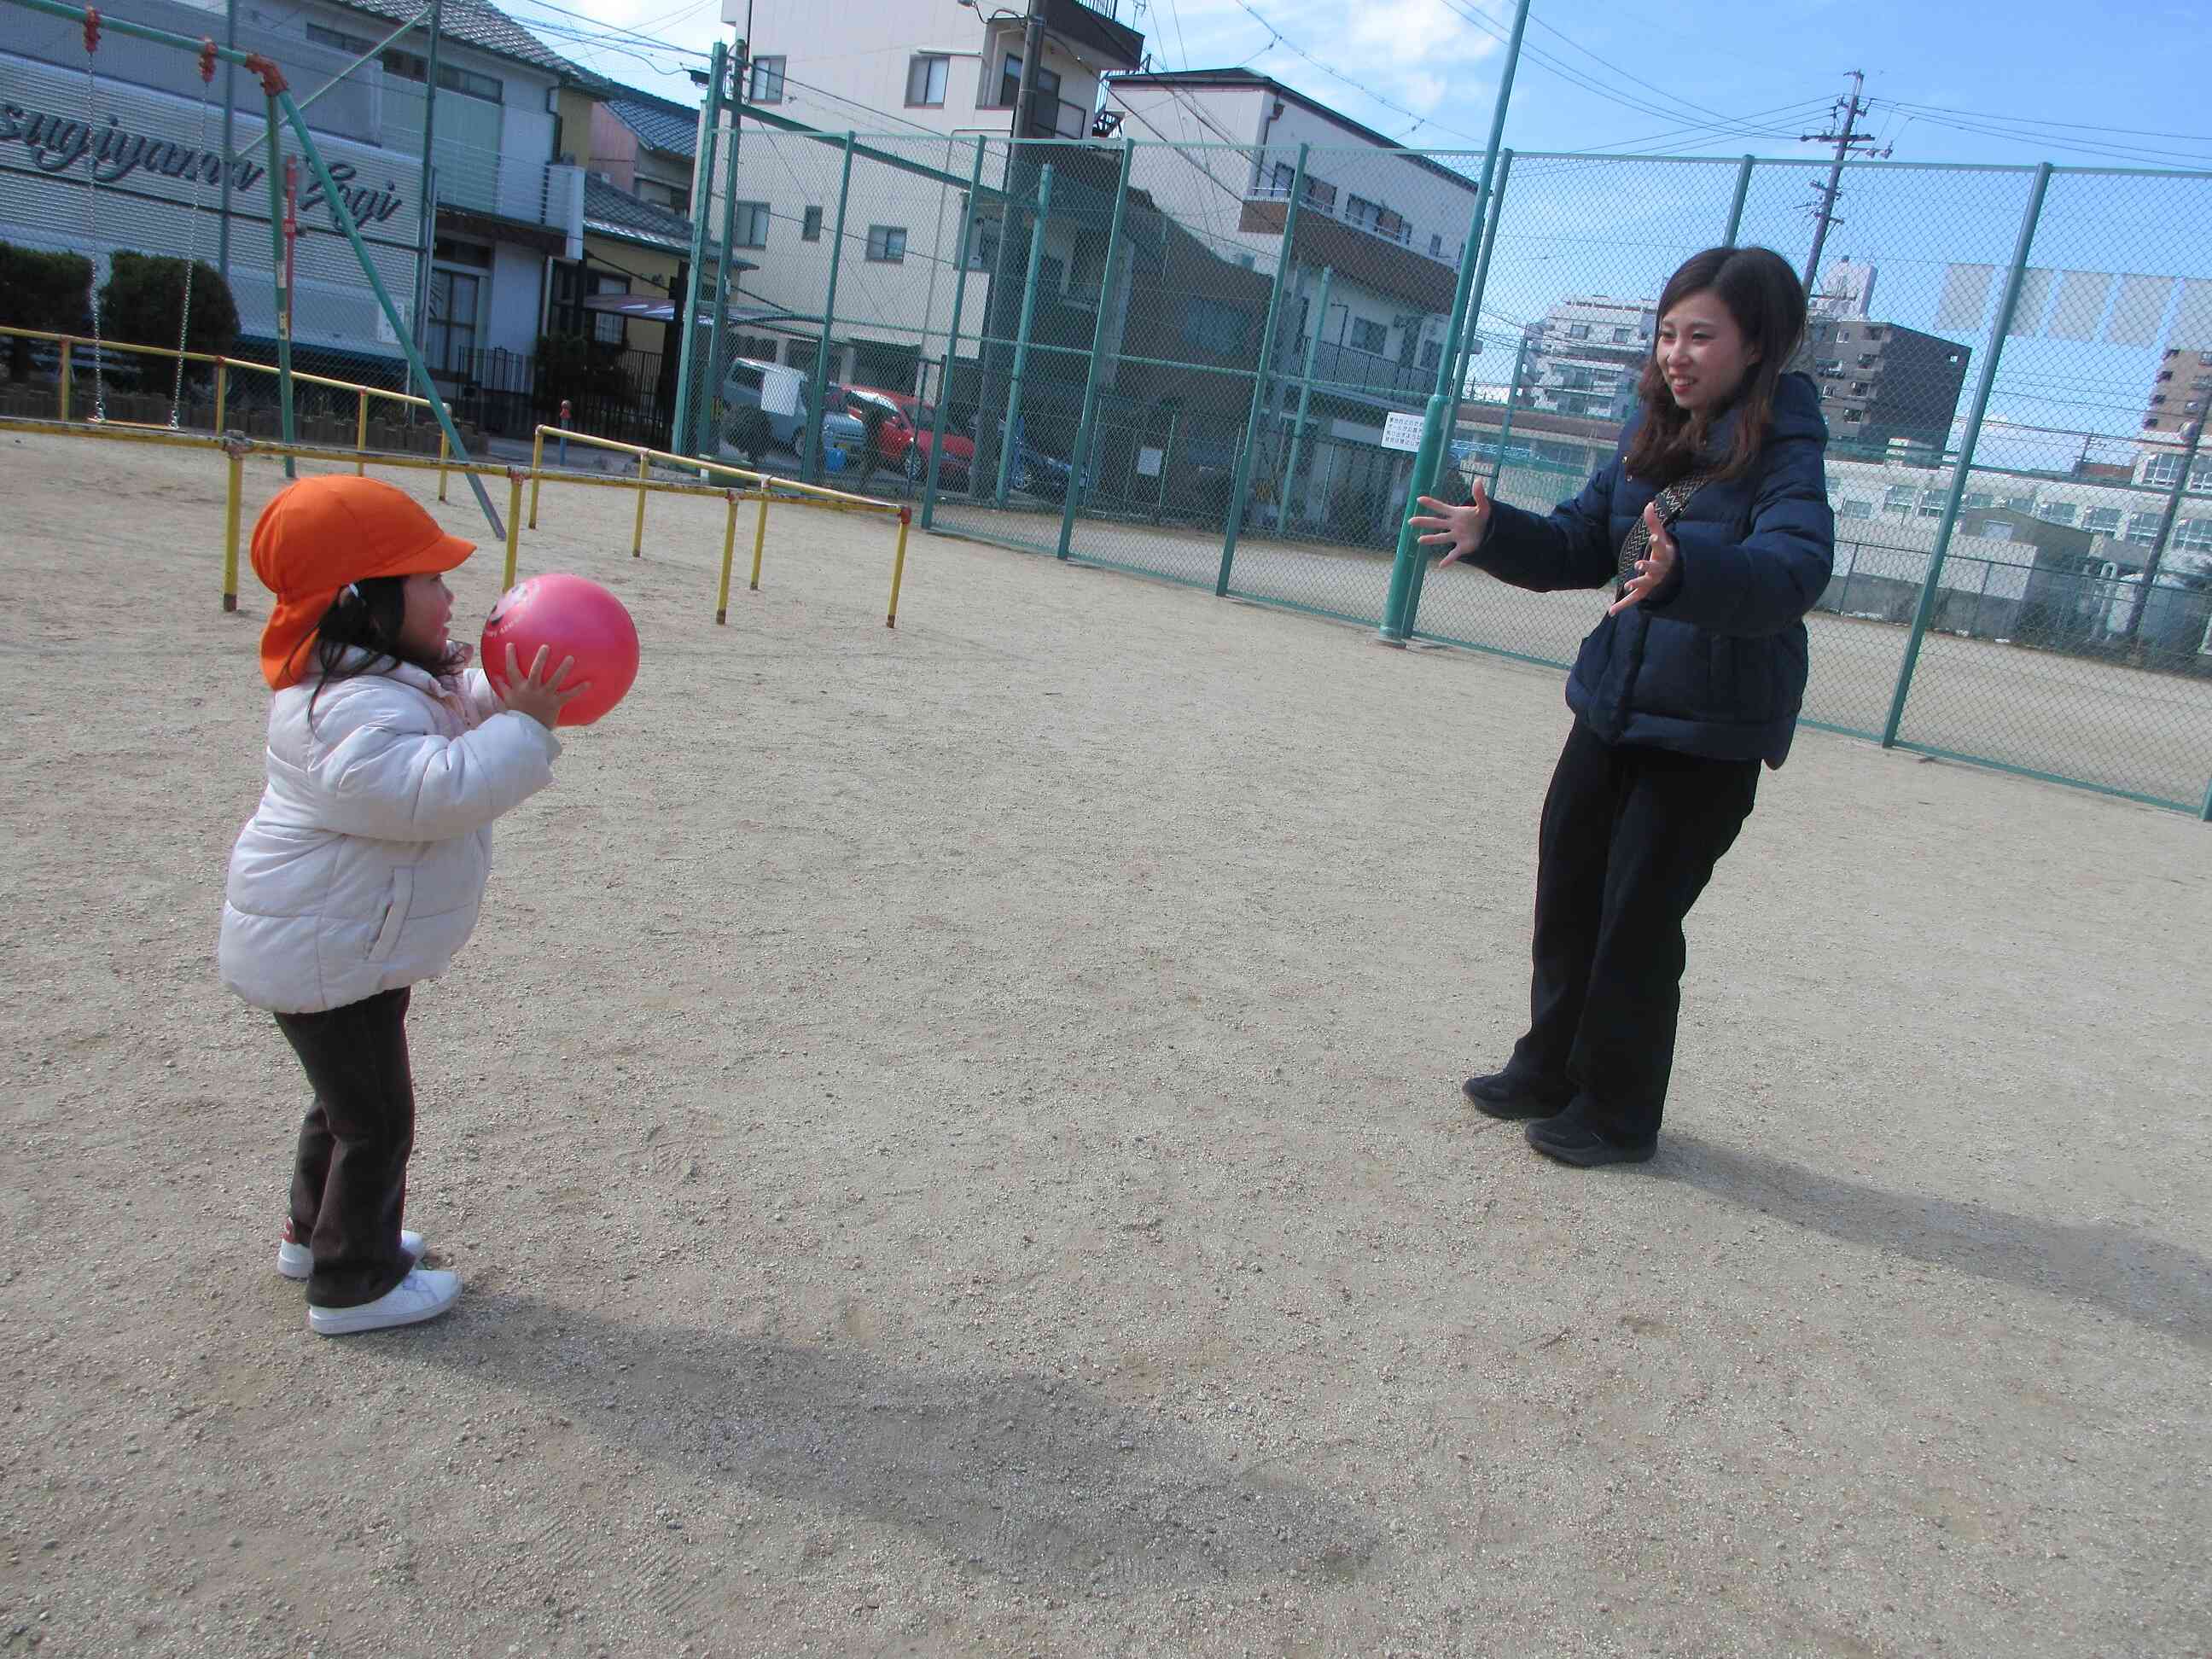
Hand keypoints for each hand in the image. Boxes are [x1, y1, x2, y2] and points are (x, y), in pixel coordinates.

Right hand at [498, 643, 589, 729]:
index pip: (511, 670)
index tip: (511, 644)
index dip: (510, 657)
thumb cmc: (519, 713)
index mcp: (519, 688)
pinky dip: (579, 689)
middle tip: (546, 646)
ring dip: (563, 669)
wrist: (528, 731)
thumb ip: (503, 686)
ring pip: (554, 680)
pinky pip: (568, 695)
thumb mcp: (508, 699)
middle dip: (541, 659)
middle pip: (535, 671)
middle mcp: (531, 690)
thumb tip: (494, 675)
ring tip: (571, 658)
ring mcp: (544, 696)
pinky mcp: (555, 703)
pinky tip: (589, 683)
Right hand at [1407, 481, 1492, 566]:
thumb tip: (1478, 481)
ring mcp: (1456, 536)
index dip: (1431, 503)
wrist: (1487, 530)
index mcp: (1455, 514)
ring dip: (1431, 539)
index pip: (1441, 507)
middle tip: (1410, 521)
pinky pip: (1454, 553)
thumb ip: (1479, 495)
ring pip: (1441, 538)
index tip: (1419, 499)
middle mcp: (1452, 525)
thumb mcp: (1484, 506)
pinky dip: (1448, 560)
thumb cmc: (1481, 517)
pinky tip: (1441, 565)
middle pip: (1436, 523)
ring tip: (1420, 540)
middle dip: (1424, 521)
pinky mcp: (1463, 547)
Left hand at [1608, 501, 1679, 615]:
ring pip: (1644, 584)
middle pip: (1653, 568)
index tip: (1654, 537)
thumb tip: (1649, 503)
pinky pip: (1633, 599)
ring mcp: (1651, 582)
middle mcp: (1658, 570)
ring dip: (1636, 584)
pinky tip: (1610, 612)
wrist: (1673, 572)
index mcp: (1662, 555)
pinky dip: (1622, 605)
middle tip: (1638, 564)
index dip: (1658, 541)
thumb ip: (1653, 522)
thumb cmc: (1664, 551)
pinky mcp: (1644, 592)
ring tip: (1627, 584)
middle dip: (1646, 566)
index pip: (1661, 547)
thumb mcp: (1661, 536)